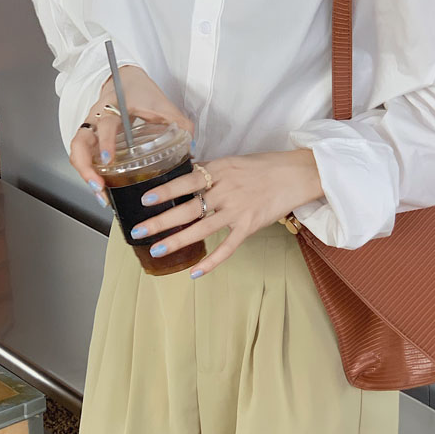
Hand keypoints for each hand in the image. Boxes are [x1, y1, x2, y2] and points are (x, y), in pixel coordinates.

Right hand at [69, 65, 194, 206]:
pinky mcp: (91, 137)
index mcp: (113, 107)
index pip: (104, 125)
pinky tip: (101, 188)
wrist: (124, 78)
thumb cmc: (141, 91)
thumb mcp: (162, 104)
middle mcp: (95, 118)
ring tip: (100, 194)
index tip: (109, 161)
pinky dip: (89, 173)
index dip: (105, 143)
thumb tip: (190, 148)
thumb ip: (179, 123)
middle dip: (85, 167)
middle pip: (79, 143)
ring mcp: (90, 128)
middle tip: (98, 186)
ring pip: (77, 152)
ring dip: (85, 174)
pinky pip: (83, 156)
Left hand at [130, 149, 324, 276]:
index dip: (165, 191)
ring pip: (202, 229)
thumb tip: (183, 178)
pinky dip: (211, 261)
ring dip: (178, 241)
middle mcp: (226, 191)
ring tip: (156, 250)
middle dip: (161, 221)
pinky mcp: (249, 226)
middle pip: (188, 208)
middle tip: (138, 231)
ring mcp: (238, 210)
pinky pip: (227, 247)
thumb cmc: (263, 166)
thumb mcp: (232, 161)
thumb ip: (209, 171)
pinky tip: (194, 272)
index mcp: (219, 171)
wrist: (296, 174)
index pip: (186, 181)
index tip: (145, 200)